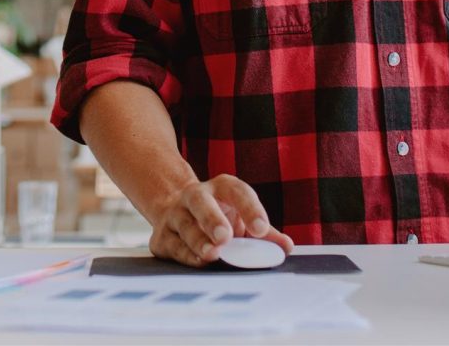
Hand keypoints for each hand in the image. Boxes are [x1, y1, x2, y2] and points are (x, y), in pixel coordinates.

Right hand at [147, 173, 294, 266]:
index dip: (250, 208)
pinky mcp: (161, 236)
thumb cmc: (219, 215)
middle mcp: (195, 196)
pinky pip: (174, 246)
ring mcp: (175, 214)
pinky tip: (199, 261)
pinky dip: (187, 255)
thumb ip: (264, 232)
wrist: (174, 209)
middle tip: (225, 237)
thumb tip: (286, 247)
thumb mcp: (242, 217)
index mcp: (221, 187)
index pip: (237, 191)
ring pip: (185, 225)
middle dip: (212, 218)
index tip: (262, 229)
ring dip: (198, 241)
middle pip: (201, 202)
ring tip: (213, 254)